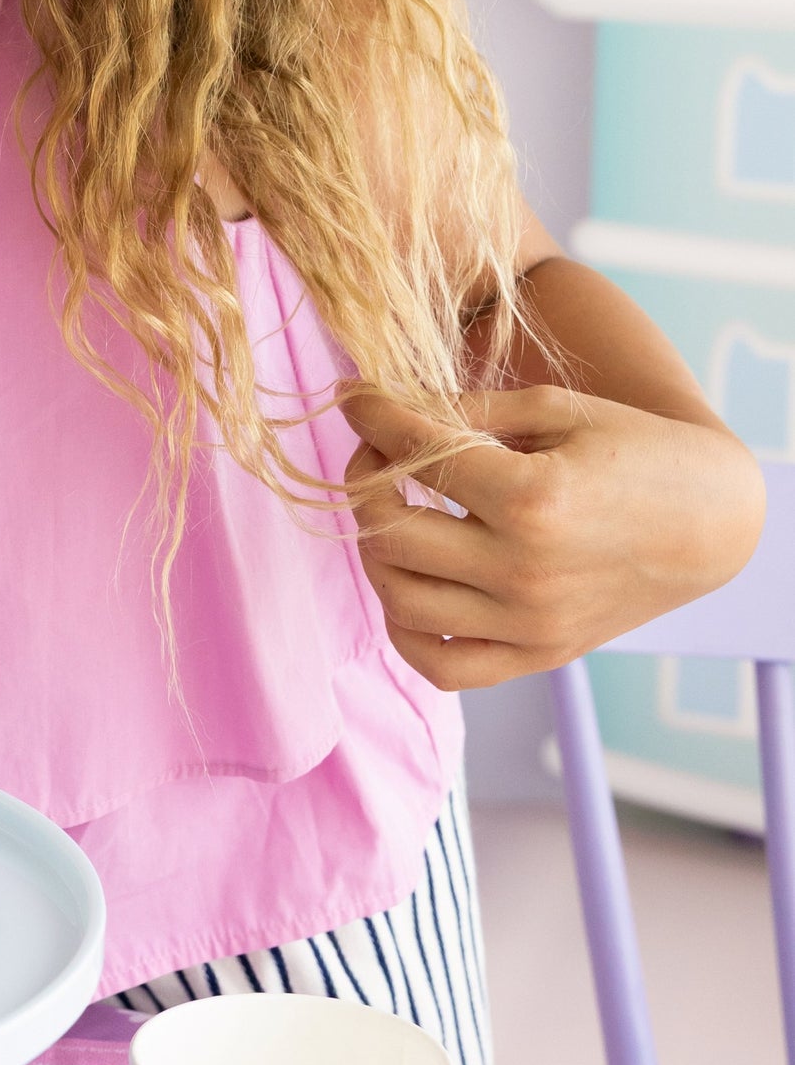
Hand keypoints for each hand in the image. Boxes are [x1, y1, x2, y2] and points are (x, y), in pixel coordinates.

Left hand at [341, 382, 764, 690]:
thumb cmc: (636, 450)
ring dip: (375, 549)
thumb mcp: (556, 408)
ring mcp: (530, 625)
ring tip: (391, 513)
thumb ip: (467, 411)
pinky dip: (405, 628)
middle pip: (389, 533)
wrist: (710, 520)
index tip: (354, 398)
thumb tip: (383, 409)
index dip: (371, 417)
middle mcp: (524, 572)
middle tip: (377, 453)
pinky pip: (441, 666)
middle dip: (364, 480)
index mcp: (531, 499)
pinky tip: (409, 582)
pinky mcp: (539, 656)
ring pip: (401, 600)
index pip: (414, 456)